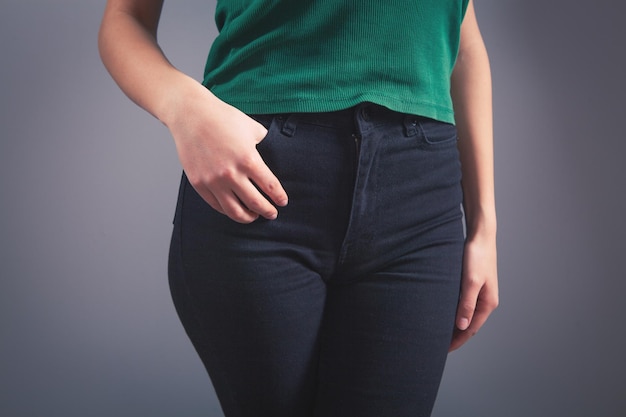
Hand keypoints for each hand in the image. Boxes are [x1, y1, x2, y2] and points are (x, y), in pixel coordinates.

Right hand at [166, 80, 287, 222]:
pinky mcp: (199, 183)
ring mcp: (213, 181)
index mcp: (248, 159)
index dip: (279, 198)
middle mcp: (231, 173)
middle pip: (255, 203)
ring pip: (235, 211)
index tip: (282, 202)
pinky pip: (216, 205)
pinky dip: (228, 210)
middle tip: (272, 213)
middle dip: (267, 211)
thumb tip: (273, 153)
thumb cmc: (222, 118)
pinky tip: (235, 208)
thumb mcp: (251, 128)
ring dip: (248, 217)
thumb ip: (264, 143)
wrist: (191, 114)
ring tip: (254, 216)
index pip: (270, 187)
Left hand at [449, 232, 497, 350]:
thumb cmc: (476, 256)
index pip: (470, 329)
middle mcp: (486, 300)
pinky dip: (455, 312)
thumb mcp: (470, 281)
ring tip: (438, 332)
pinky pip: (464, 304)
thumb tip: (461, 326)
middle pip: (469, 325)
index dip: (457, 341)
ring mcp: (480, 293)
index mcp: (487, 303)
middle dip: (455, 336)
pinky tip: (444, 313)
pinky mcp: (474, 285)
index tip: (442, 350)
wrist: (480, 236)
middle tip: (437, 345)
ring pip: (466, 315)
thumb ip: (466, 304)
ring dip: (454, 324)